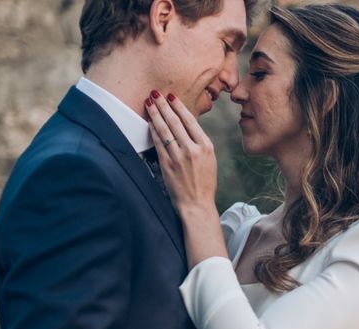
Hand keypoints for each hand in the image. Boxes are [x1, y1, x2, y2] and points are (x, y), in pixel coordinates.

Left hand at [145, 91, 216, 216]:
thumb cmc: (204, 183)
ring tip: (149, 102)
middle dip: (164, 105)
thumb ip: (200, 143)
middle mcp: (193, 149)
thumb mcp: (209, 160)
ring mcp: (179, 157)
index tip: (171, 96)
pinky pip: (158, 143)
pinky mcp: (168, 165)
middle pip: (175, 122)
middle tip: (156, 94)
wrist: (197, 204)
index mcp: (206, 146)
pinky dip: (153, 131)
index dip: (178, 106)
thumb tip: (187, 127)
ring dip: (155, 114)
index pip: (190, 121)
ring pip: (165, 130)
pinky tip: (149, 122)